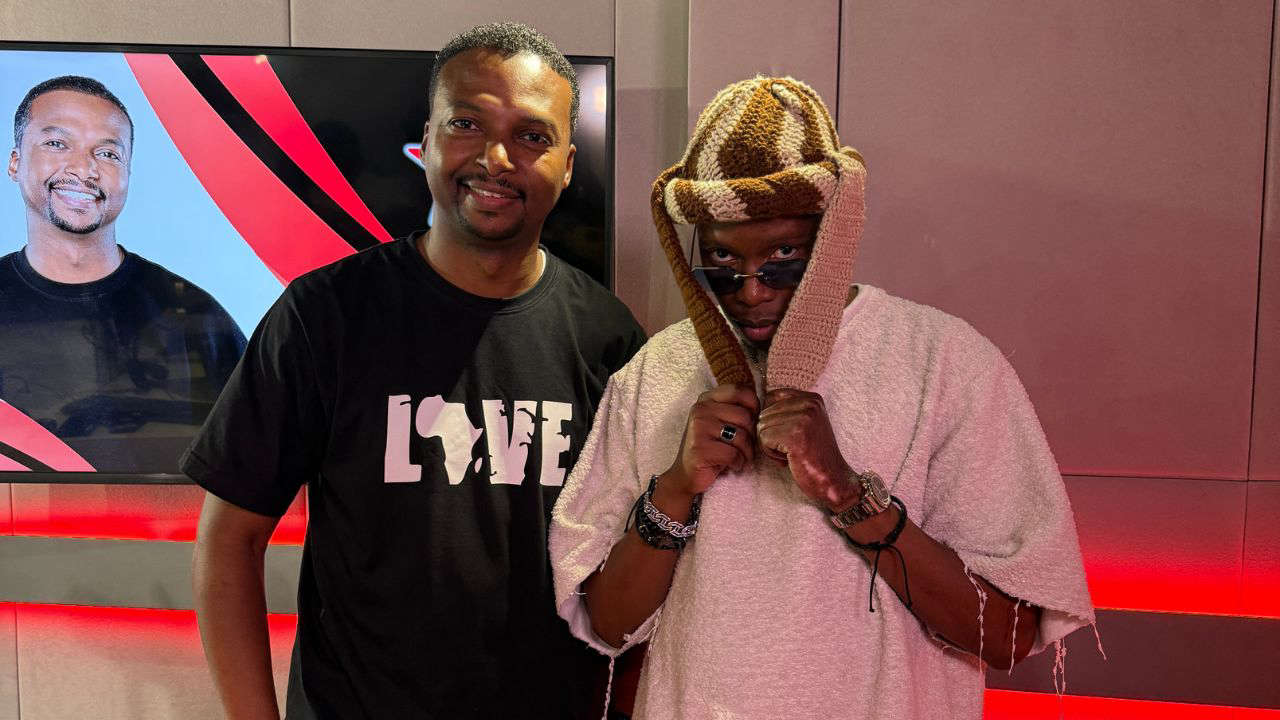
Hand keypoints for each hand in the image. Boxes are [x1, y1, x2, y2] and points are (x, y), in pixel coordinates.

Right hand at [661, 384, 758, 500]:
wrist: (686, 473)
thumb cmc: (711, 447)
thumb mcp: (720, 421)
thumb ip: (736, 409)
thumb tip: (764, 409)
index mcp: (707, 398)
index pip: (740, 391)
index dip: (754, 406)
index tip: (751, 422)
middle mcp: (701, 409)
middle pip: (745, 416)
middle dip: (751, 436)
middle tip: (745, 447)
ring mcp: (698, 428)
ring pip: (741, 436)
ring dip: (747, 452)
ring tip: (740, 457)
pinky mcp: (700, 449)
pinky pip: (733, 454)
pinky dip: (738, 463)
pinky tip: (732, 465)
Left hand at [757, 388, 858, 510]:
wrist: (833, 480)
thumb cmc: (814, 456)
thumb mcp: (805, 424)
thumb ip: (786, 411)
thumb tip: (755, 404)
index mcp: (812, 398)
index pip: (771, 397)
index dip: (772, 419)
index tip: (790, 434)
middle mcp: (809, 404)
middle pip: (764, 413)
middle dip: (771, 434)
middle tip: (792, 448)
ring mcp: (803, 418)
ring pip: (762, 426)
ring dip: (771, 445)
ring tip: (792, 454)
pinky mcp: (795, 435)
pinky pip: (764, 439)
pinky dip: (771, 454)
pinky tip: (789, 459)